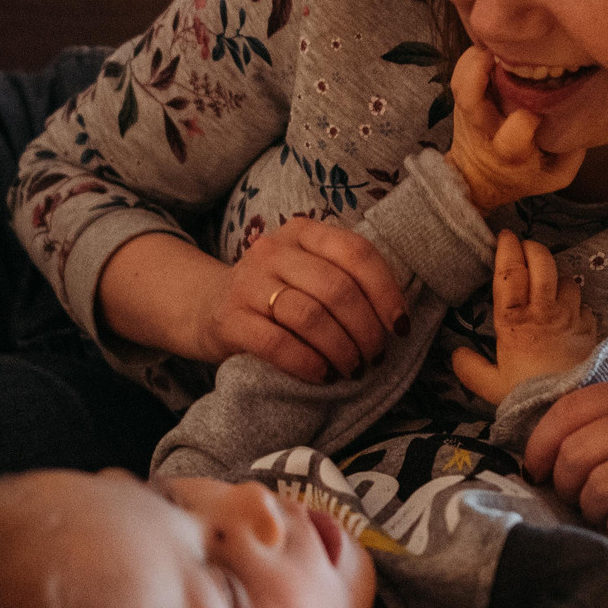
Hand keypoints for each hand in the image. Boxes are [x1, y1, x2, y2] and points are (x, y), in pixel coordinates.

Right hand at [203, 217, 411, 384]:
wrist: (207, 308)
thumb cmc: (275, 296)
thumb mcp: (307, 272)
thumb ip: (346, 279)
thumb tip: (396, 319)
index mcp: (302, 232)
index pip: (357, 253)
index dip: (386, 292)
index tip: (400, 327)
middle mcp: (273, 250)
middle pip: (337, 288)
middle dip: (366, 329)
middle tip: (376, 356)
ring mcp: (248, 283)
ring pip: (310, 316)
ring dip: (341, 349)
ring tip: (353, 369)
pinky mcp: (230, 319)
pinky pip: (278, 344)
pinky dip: (308, 363)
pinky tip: (323, 375)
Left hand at [444, 47, 584, 209]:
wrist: (478, 180)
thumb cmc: (520, 176)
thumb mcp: (554, 176)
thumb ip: (572, 154)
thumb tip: (584, 116)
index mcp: (509, 151)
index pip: (516, 129)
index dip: (530, 115)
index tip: (544, 111)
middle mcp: (484, 129)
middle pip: (470, 99)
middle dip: (483, 70)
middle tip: (508, 52)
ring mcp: (467, 114)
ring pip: (461, 81)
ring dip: (478, 58)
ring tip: (502, 46)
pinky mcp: (461, 102)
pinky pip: (460, 74)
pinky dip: (473, 57)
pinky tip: (494, 49)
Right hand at [451, 232, 599, 406]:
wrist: (569, 408)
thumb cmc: (527, 396)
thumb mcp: (490, 386)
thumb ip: (470, 368)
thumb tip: (456, 353)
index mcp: (513, 320)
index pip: (510, 272)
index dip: (507, 248)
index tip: (504, 236)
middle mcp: (544, 311)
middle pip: (542, 262)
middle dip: (533, 247)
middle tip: (525, 246)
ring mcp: (570, 316)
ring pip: (566, 279)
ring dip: (557, 276)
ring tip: (549, 283)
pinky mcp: (590, 328)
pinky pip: (584, 304)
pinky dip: (576, 303)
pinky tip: (569, 312)